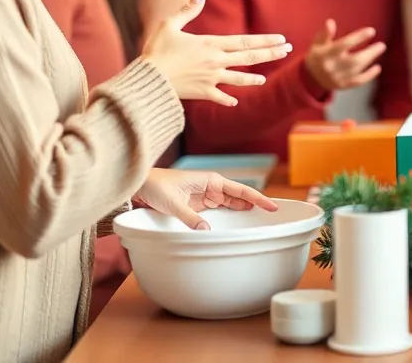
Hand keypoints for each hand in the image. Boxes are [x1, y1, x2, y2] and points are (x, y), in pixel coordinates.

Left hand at [133, 168, 278, 230]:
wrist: (138, 185)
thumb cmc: (155, 186)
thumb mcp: (173, 203)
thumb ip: (190, 218)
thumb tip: (206, 231)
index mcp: (210, 180)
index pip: (241, 190)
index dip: (258, 198)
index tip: (272, 206)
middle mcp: (211, 187)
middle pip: (239, 197)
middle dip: (255, 204)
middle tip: (273, 216)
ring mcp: (204, 197)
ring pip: (230, 205)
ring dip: (243, 211)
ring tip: (260, 220)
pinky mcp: (197, 206)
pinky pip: (218, 211)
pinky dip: (228, 216)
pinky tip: (237, 222)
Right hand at [142, 0, 292, 105]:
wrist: (149, 79)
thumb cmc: (156, 50)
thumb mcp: (170, 24)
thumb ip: (188, 11)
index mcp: (211, 44)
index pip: (245, 41)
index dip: (265, 40)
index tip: (282, 38)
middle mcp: (216, 61)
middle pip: (249, 57)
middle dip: (271, 53)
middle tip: (287, 50)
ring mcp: (211, 78)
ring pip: (239, 79)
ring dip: (254, 79)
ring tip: (264, 78)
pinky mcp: (203, 93)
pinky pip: (220, 97)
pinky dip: (228, 99)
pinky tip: (235, 102)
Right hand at [306, 19, 385, 91]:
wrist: (311, 78)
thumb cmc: (317, 55)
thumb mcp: (317, 43)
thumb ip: (324, 33)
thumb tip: (330, 22)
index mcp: (325, 54)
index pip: (344, 45)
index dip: (358, 37)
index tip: (371, 31)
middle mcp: (332, 67)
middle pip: (354, 60)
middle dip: (369, 52)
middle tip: (382, 45)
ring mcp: (338, 77)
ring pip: (357, 70)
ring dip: (370, 60)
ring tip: (380, 48)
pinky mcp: (343, 85)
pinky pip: (358, 82)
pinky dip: (369, 76)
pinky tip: (377, 68)